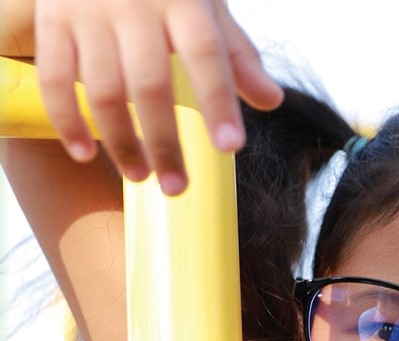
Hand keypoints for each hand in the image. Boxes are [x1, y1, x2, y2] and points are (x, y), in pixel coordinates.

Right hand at [35, 0, 283, 192]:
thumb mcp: (205, 6)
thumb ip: (235, 55)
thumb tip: (271, 101)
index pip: (205, 55)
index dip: (218, 102)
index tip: (231, 147)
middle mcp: (133, 3)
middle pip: (150, 84)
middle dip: (165, 143)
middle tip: (178, 189)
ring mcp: (88, 10)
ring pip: (102, 88)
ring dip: (120, 141)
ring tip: (140, 177)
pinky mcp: (52, 18)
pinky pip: (54, 76)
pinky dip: (67, 120)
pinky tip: (84, 154)